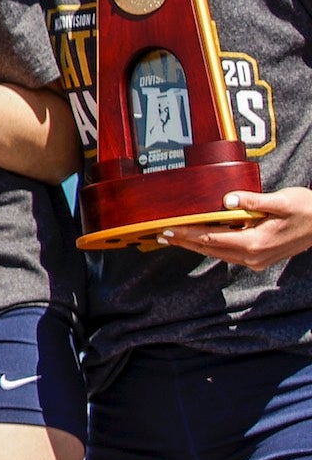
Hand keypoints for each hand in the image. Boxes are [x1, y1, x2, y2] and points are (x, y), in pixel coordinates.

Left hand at [163, 188, 311, 269]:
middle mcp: (253, 256)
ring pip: (218, 253)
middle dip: (185, 242)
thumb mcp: (280, 201)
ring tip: (174, 237)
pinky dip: (211, 245)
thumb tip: (228, 199)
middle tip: (161, 235)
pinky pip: (228, 253)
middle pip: (210, 249)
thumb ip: (253, 201)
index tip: (168, 230)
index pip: (211, 238)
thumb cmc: (306, 209)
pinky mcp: (259, 258)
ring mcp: (256, 260)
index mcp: (255, 243)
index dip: (187, 234)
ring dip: (196, 245)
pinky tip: (200, 238)